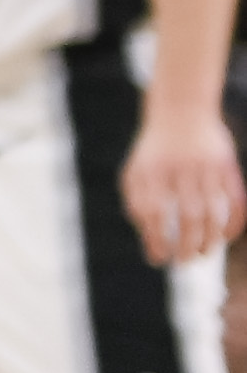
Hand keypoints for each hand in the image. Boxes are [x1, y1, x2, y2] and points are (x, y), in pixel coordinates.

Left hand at [127, 100, 244, 268]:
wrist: (181, 110)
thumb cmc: (155, 150)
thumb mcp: (137, 170)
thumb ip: (136, 202)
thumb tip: (147, 237)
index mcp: (152, 170)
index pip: (152, 213)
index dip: (155, 239)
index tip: (158, 258)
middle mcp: (180, 169)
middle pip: (188, 216)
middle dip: (186, 245)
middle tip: (183, 262)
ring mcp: (207, 167)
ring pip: (214, 211)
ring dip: (210, 239)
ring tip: (202, 254)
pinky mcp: (228, 165)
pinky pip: (236, 200)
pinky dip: (233, 223)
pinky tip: (224, 238)